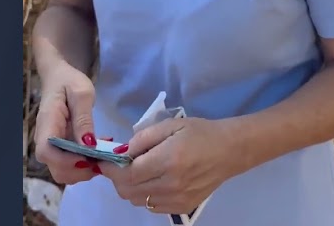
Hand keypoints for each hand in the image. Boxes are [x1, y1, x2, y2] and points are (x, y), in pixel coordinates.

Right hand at [33, 63, 102, 184]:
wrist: (59, 77)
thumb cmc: (69, 81)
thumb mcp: (82, 94)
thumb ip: (84, 119)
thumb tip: (88, 145)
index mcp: (47, 123)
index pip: (47, 152)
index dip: (68, 162)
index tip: (90, 158)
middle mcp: (45, 139)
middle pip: (55, 168)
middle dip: (80, 171)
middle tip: (102, 161)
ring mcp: (52, 145)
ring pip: (63, 171)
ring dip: (84, 170)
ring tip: (103, 157)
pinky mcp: (60, 147)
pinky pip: (70, 164)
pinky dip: (85, 164)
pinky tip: (99, 153)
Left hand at [99, 117, 244, 213]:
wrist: (230, 151)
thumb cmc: (200, 133)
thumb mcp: (170, 125)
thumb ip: (142, 139)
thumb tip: (120, 152)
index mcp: (168, 160)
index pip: (127, 173)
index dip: (110, 168)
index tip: (103, 160)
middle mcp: (171, 184)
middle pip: (128, 191)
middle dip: (117, 178)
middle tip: (119, 164)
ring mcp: (177, 199)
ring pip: (137, 201)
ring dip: (130, 187)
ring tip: (138, 171)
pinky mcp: (182, 207)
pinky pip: (151, 206)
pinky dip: (144, 195)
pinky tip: (152, 180)